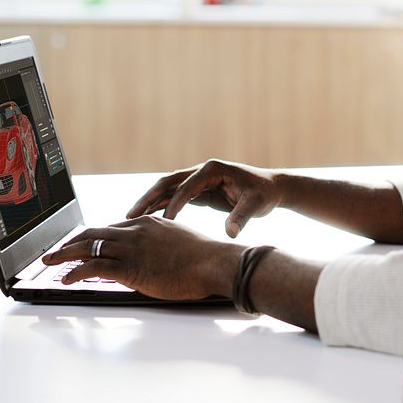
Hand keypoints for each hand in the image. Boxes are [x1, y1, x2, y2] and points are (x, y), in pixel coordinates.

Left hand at [41, 216, 241, 299]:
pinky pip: (93, 266)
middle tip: (57, 250)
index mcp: (150, 223)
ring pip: (88, 246)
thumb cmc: (205, 258)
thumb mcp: (181, 242)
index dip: (95, 236)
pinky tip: (67, 278)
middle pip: (94, 232)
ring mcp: (131, 247)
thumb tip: (159, 257)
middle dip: (72, 241)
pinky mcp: (129, 266)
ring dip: (65, 254)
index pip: (113, 227)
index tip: (84, 244)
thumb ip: (163, 244)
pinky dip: (76, 271)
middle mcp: (136, 230)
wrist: (214, 263)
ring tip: (51, 261)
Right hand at [126, 159, 282, 237]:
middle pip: (168, 183)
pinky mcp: (199, 190)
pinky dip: (161, 206)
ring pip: (167, 189)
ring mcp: (199, 179)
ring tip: (130, 219)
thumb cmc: (264, 194)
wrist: (272, 188)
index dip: (174, 203)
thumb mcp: (255, 205)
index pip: (187, 186)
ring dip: (150, 203)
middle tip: (130, 215)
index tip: (163, 222)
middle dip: (149, 198)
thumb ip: (241, 217)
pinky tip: (147, 219)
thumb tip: (230, 233)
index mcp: (213, 169)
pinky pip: (175, 197)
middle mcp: (202, 171)